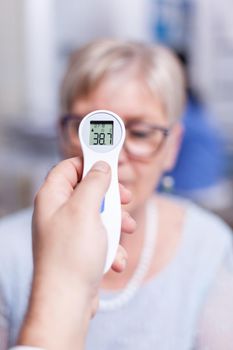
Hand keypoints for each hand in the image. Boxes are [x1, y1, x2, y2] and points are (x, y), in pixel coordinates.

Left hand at [18, 157, 134, 349]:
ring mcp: (71, 231)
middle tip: (124, 198)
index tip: (110, 157)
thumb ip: (95, 182)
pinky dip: (111, 245)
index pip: (70, 166)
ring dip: (116, 222)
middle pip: (89, 189)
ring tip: (125, 231)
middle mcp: (60, 211)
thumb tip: (101, 166)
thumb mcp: (86, 209)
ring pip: (100, 214)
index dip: (90, 160)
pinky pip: (101, 237)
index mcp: (53, 197)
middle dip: (111, 195)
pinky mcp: (82, 248)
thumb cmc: (71, 255)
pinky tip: (113, 259)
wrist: (67, 302)